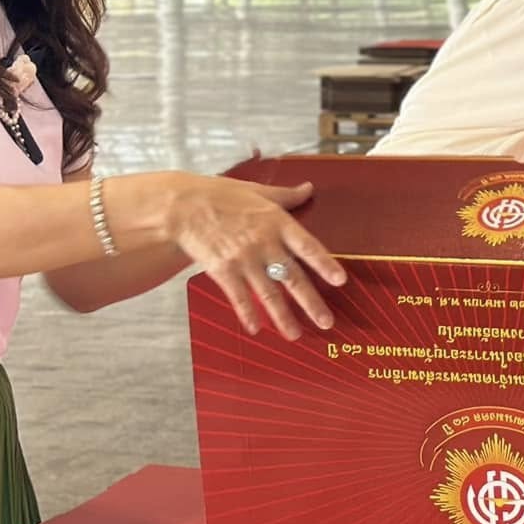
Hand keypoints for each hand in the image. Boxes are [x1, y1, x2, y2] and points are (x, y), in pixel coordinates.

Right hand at [164, 176, 345, 339]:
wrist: (184, 206)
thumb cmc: (222, 195)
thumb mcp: (259, 191)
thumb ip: (286, 195)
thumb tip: (309, 188)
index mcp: (277, 222)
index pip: (308, 246)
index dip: (325, 264)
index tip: (340, 281)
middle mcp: (264, 244)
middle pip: (292, 278)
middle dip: (310, 303)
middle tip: (326, 323)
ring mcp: (244, 260)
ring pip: (268, 294)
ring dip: (283, 317)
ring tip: (295, 335)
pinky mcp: (224, 271)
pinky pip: (239, 297)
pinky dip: (248, 314)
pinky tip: (255, 329)